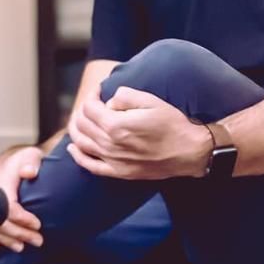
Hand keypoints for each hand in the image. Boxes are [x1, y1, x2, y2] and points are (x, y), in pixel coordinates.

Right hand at [0, 145, 44, 252]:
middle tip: (36, 240)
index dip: (22, 219)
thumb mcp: (31, 155)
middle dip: (18, 234)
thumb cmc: (22, 161)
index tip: (37, 224)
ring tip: (21, 246)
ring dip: (5, 240)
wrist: (10, 162)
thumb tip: (29, 172)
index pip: (8, 206)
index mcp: (1, 182)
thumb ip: (31, 162)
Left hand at [67, 86, 209, 180]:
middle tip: (92, 103)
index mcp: (116, 125)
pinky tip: (74, 147)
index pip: (90, 107)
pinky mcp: (119, 172)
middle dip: (83, 109)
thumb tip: (109, 102)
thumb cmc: (172, 124)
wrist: (189, 152)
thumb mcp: (150, 100)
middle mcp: (110, 145)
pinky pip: (90, 165)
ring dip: (76, 129)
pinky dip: (78, 155)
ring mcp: (113, 160)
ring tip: (80, 119)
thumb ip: (124, 96)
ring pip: (82, 143)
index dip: (92, 95)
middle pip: (83, 124)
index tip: (98, 90)